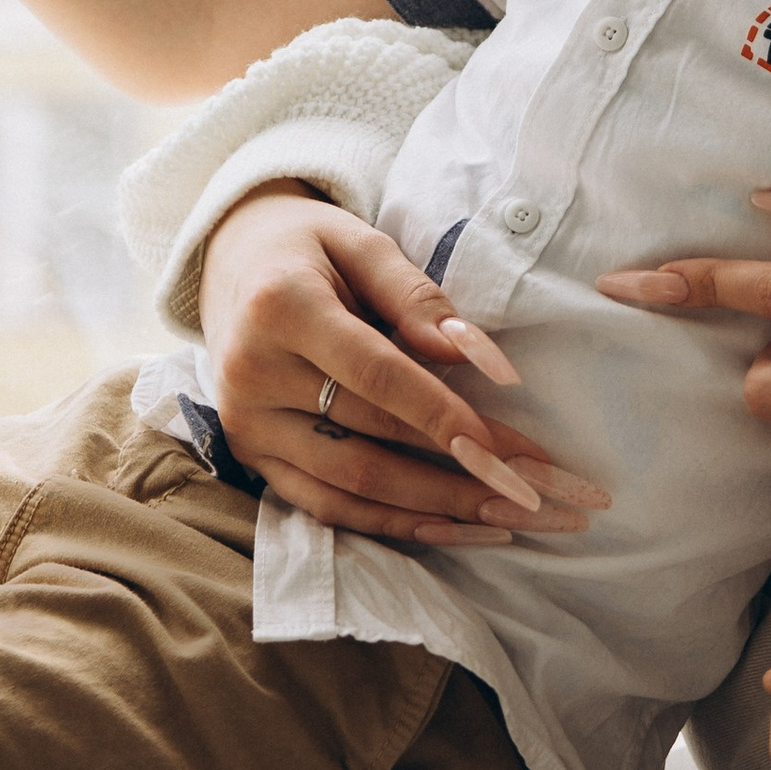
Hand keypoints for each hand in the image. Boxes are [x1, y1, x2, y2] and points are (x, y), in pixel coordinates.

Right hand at [201, 188, 608, 547]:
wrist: (229, 262)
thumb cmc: (308, 247)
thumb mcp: (361, 241)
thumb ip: (416, 297)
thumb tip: (471, 356)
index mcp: (280, 308)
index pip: (375, 375)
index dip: (444, 414)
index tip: (510, 449)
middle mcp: (252, 374)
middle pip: (371, 440)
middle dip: (463, 473)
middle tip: (540, 492)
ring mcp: (247, 426)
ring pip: (352, 487)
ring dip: (439, 510)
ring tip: (514, 520)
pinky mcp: (252, 458)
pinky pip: (326, 506)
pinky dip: (392, 525)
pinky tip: (454, 528)